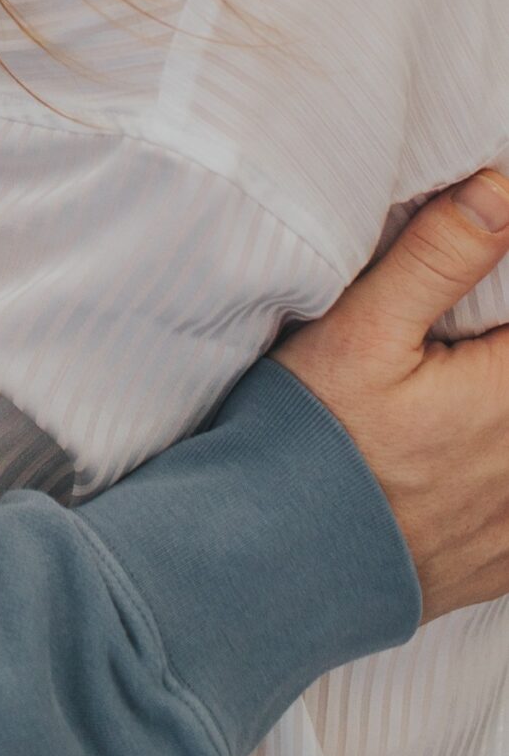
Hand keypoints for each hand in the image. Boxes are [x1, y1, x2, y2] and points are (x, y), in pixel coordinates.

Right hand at [274, 168, 508, 618]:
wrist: (271, 563)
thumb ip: (439, 256)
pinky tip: (463, 464)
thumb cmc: (310, 439)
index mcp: (508, 397)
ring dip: (494, 418)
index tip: (478, 298)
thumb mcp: (358, 331)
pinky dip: (495, 479)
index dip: (504, 302)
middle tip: (453, 347)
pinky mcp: (501, 565)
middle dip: (494, 352)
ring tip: (454, 390)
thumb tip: (499, 190)